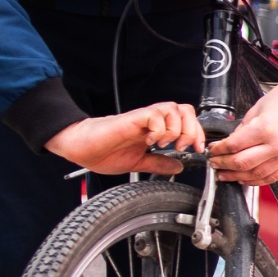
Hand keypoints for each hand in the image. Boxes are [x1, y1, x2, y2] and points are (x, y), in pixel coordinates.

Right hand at [45, 102, 203, 174]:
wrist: (81, 148)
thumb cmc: (103, 153)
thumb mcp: (138, 163)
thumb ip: (158, 163)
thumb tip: (178, 167)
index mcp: (156, 129)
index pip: (187, 120)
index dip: (197, 133)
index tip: (197, 150)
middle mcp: (152, 121)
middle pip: (185, 110)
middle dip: (191, 129)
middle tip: (182, 147)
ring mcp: (142, 119)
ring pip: (173, 109)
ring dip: (176, 129)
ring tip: (165, 145)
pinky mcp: (132, 119)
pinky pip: (155, 115)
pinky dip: (160, 129)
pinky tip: (151, 141)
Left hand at [208, 74, 277, 184]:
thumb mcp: (256, 110)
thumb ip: (241, 131)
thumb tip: (228, 146)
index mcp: (266, 128)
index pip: (234, 146)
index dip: (218, 150)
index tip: (213, 150)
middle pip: (243, 164)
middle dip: (224, 165)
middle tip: (215, 163)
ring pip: (256, 175)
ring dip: (237, 177)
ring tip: (226, 174)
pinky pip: (273, 178)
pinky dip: (256, 181)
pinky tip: (245, 178)